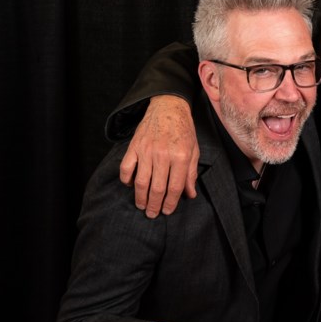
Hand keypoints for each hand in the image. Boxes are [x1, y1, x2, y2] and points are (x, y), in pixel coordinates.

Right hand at [119, 95, 198, 217]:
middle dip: (154, 205)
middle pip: (157, 188)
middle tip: (152, 214)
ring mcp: (146, 151)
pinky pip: (126, 168)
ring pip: (141, 181)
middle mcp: (163, 155)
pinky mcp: (134, 146)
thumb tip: (190, 195)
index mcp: (181, 156)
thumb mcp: (194, 150)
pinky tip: (131, 186)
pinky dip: (127, 180)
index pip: (175, 187)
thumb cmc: (184, 130)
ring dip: (140, 197)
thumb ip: (191, 173)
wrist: (168, 107)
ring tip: (142, 205)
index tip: (167, 211)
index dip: (171, 202)